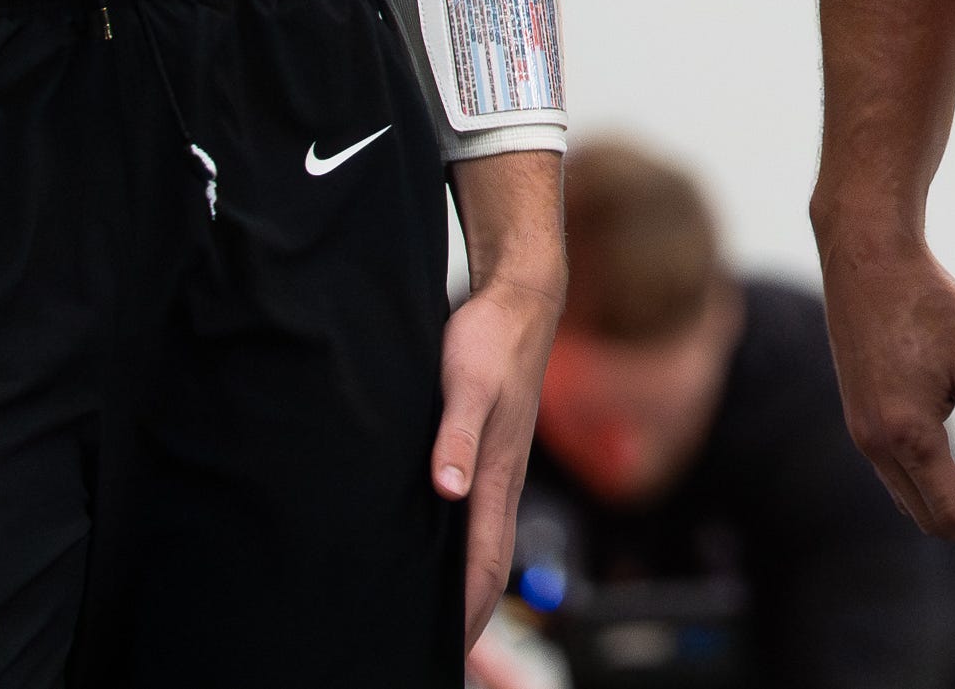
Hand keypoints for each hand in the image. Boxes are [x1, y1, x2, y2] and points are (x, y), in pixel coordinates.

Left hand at [435, 269, 560, 643]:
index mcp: (498, 476)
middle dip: (468, 616)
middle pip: (488, 565)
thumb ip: (457, 434)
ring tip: (437, 619)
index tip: (444, 652)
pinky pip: (476, 516)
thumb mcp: (466, 383)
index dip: (466, 612)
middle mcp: (501, 481)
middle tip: (441, 655)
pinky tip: (436, 550)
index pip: (484, 564)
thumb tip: (449, 489)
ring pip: (482, 543)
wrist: (518, 301)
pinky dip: (460, 548)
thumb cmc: (491, 340)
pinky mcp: (488, 451)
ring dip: (465, 586)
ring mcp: (497, 467)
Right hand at [817, 225, 954, 555]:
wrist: (866, 254)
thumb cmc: (921, 299)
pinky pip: (890, 468)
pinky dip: (922, 479)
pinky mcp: (857, 410)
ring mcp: (860, 428)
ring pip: (905, 494)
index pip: (951, 513)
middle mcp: (874, 441)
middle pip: (925, 515)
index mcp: (904, 434)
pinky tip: (949, 461)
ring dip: (944, 504)